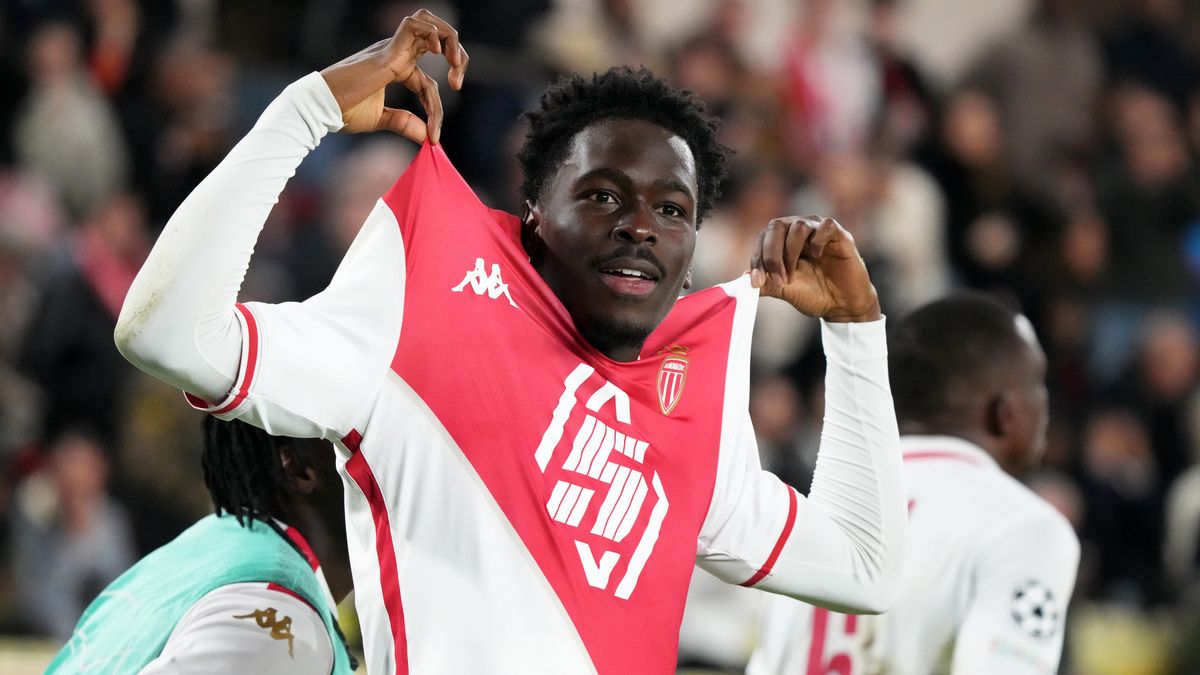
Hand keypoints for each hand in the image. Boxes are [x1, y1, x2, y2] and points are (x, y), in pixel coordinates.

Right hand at [319, 8, 468, 143]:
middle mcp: (395, 54)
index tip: (435, 137)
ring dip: (449, 40)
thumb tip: (427, 136)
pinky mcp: (387, 49)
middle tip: (457, 83)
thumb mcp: (380, 119)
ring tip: (455, 64)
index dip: (436, 109)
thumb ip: (403, 123)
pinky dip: (432, 34)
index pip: (428, 82)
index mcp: (394, 69)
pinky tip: (437, 55)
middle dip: (457, 56)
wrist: (322, 108)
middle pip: (435, 39)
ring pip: (428, 23)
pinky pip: (414, 24)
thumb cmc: (343, 112)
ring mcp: (391, 48)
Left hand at [749, 216, 880, 322]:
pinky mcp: (840, 235)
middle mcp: (800, 230)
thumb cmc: (814, 294)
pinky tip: (818, 257)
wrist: (842, 306)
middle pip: (777, 226)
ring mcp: (820, 230)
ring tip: (793, 276)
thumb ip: (765, 284)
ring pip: (798, 226)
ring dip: (791, 253)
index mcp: (783, 240)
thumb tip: (741, 280)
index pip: (763, 237)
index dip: (757, 259)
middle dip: (771, 255)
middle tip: (777, 280)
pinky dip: (817, 241)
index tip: (757, 282)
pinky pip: (826, 225)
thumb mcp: (784, 290)